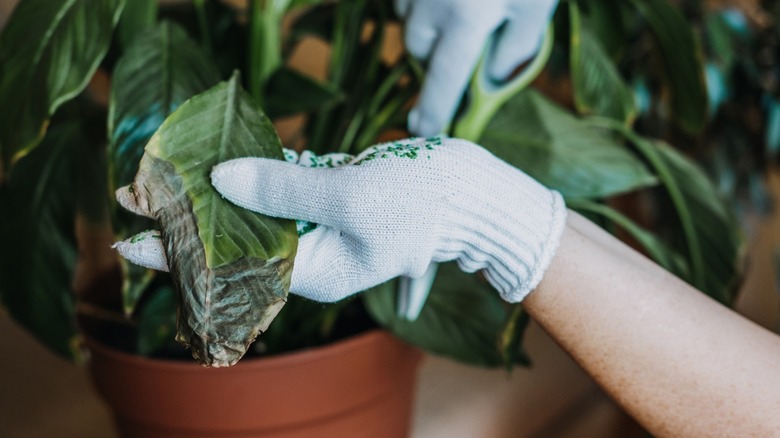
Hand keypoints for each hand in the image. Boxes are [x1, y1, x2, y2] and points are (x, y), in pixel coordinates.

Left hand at [116, 137, 565, 302]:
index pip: (233, 266)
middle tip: (137, 199)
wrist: (470, 193)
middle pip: (239, 241)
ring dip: (220, 195)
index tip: (131, 241)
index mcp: (316, 270)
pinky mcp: (332, 204)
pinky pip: (285, 193)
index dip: (180, 254)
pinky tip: (229, 166)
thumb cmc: (419, 203)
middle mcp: (313, 257)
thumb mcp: (349, 196)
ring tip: (171, 178)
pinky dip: (260, 178)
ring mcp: (323, 230)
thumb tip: (222, 176)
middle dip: (191, 220)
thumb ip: (284, 189)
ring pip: (259, 213)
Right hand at [396, 0, 558, 135]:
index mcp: (466, 17)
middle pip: (418, 49)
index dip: (434, 109)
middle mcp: (432, 1)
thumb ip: (515, 48)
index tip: (424, 132)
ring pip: (409, 19)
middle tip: (464, 47)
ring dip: (427, 25)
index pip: (444, 77)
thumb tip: (489, 79)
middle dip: (434, 55)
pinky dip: (422, 1)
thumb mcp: (535, 7)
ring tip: (461, 11)